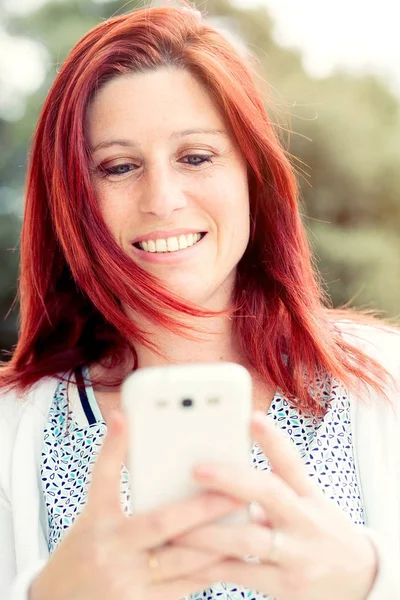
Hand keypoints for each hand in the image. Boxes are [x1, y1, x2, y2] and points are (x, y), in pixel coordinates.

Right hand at [29, 411, 241, 599]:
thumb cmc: (83, 550)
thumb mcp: (91, 514)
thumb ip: (114, 479)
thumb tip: (131, 430)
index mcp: (96, 522)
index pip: (105, 478)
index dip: (115, 448)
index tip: (126, 419)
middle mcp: (111, 551)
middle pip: (163, 523)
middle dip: (206, 506)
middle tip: (239, 489)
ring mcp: (128, 583)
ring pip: (183, 559)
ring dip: (220, 540)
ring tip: (251, 523)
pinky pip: (187, 587)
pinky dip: (212, 569)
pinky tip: (235, 553)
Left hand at [173, 412, 377, 599]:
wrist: (358, 579)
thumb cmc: (318, 529)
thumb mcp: (308, 501)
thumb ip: (275, 484)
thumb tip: (227, 464)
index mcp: (308, 495)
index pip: (291, 461)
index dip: (272, 438)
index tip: (252, 416)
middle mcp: (305, 520)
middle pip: (270, 493)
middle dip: (231, 480)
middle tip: (196, 469)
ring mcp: (296, 555)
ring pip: (248, 539)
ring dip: (207, 531)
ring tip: (174, 525)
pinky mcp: (285, 586)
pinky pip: (240, 574)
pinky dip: (210, 566)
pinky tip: (185, 561)